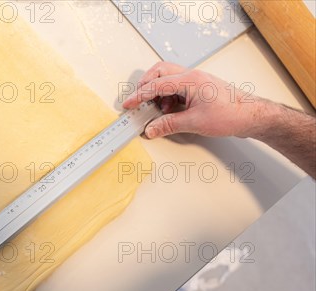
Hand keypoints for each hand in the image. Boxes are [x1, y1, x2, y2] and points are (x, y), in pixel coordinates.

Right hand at [123, 61, 267, 138]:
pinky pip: (176, 87)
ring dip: (158, 94)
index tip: (128, 104)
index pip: (156, 84)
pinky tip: (169, 112)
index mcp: (190, 80)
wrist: (251, 115)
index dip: (139, 95)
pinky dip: (167, 98)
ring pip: (167, 79)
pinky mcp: (198, 88)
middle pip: (159, 72)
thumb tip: (151, 128)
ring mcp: (195, 81)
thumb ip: (169, 125)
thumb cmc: (231, 114)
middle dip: (146, 86)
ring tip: (158, 112)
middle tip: (139, 101)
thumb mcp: (195, 122)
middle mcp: (192, 76)